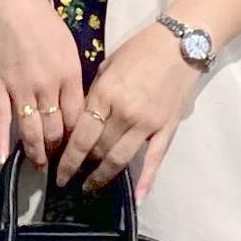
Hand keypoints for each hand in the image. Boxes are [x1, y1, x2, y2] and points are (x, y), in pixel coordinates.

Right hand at [0, 0, 86, 168]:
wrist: (5, 4)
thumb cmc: (41, 20)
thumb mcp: (69, 46)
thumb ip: (74, 77)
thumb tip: (78, 105)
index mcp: (68, 74)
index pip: (78, 117)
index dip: (79, 139)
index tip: (81, 153)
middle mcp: (46, 86)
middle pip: (55, 129)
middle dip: (59, 151)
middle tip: (61, 166)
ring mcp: (20, 89)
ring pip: (31, 129)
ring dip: (36, 152)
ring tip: (39, 167)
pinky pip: (0, 119)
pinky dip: (0, 140)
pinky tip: (3, 158)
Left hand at [54, 22, 201, 200]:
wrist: (181, 43)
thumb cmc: (141, 49)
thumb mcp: (108, 66)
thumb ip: (94, 94)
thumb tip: (82, 120)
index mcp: (105, 94)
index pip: (81, 136)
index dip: (68, 159)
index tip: (59, 173)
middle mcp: (123, 113)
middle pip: (98, 150)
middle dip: (82, 167)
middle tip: (72, 179)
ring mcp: (147, 123)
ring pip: (119, 159)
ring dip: (103, 177)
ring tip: (91, 187)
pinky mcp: (167, 128)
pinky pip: (155, 159)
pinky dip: (146, 180)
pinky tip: (138, 198)